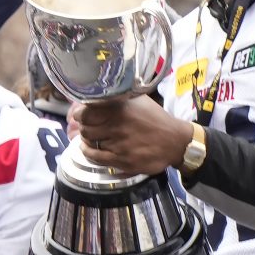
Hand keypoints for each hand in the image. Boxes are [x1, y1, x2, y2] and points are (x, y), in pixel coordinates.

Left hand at [72, 97, 192, 176]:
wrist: (174, 142)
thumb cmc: (156, 119)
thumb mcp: (139, 100)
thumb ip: (119, 97)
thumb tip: (98, 94)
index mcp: (119, 109)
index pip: (86, 112)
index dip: (80, 114)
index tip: (80, 115)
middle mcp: (117, 126)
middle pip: (86, 129)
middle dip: (84, 127)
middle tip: (87, 127)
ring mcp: (119, 145)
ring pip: (90, 143)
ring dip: (87, 140)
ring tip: (91, 137)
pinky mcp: (122, 160)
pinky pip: (96, 158)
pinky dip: (88, 153)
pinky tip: (88, 149)